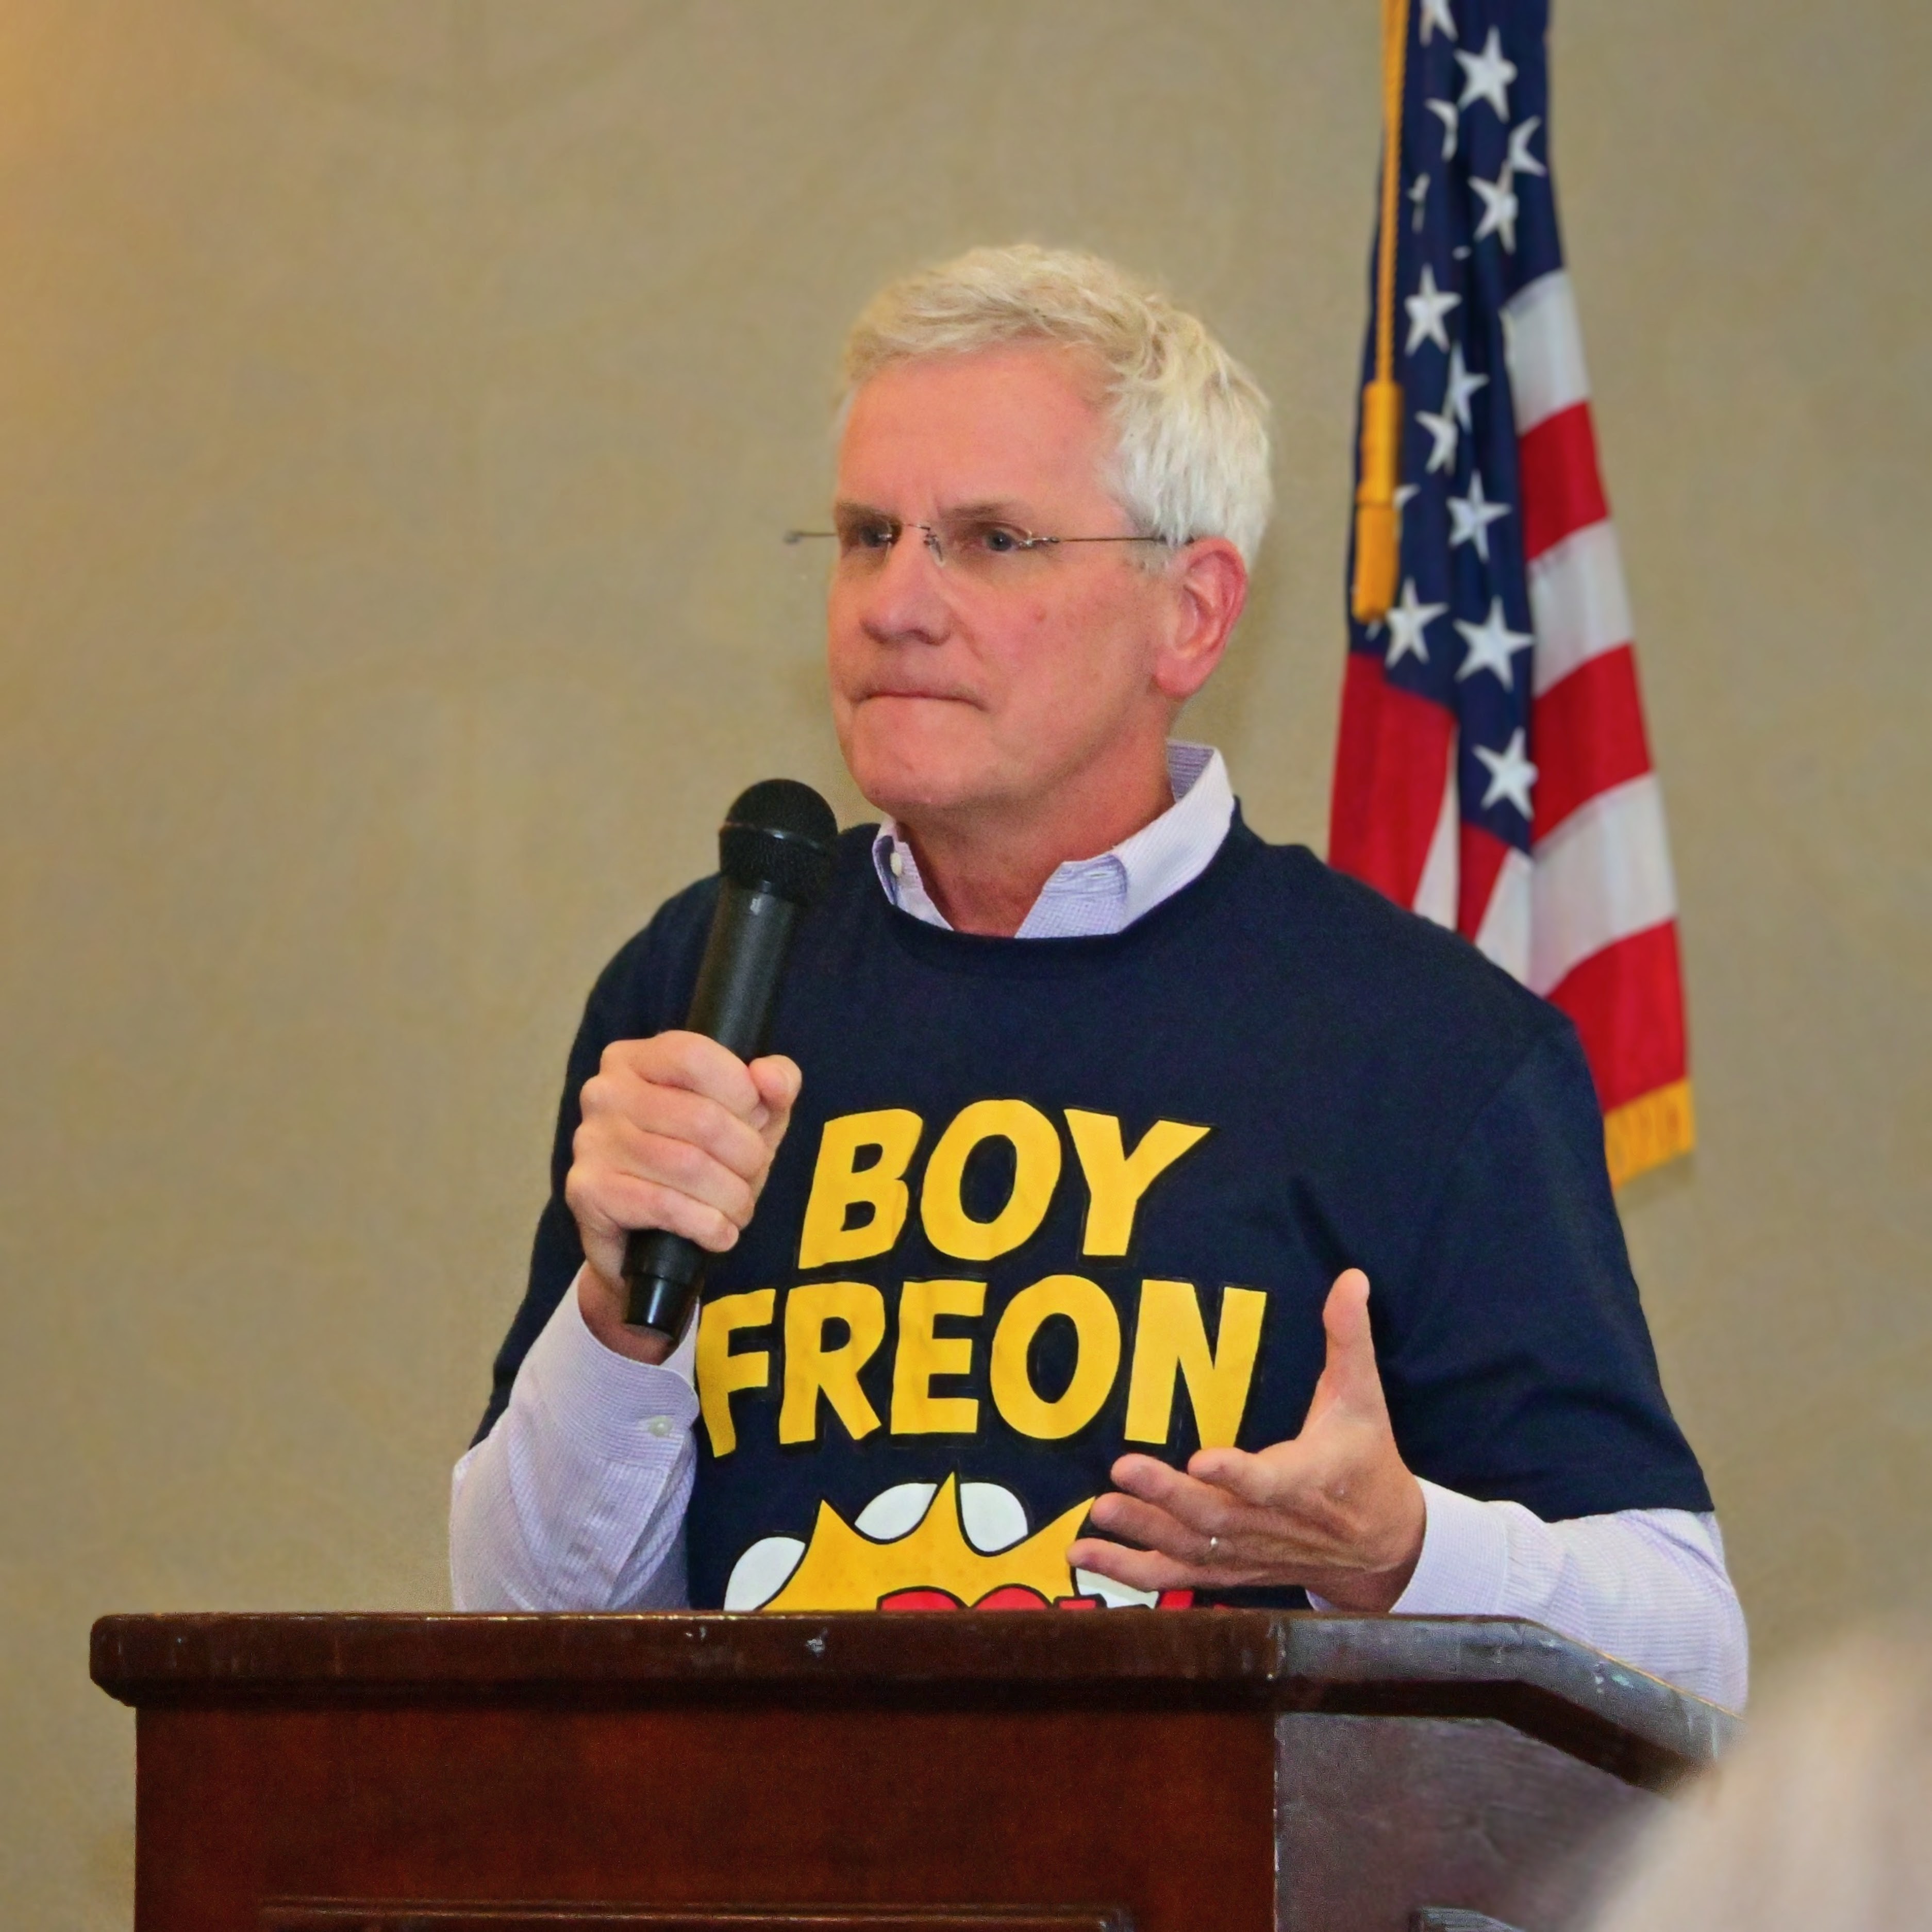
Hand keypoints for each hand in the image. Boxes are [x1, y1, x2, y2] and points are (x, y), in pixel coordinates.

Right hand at [565, 1031, 800, 1363]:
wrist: (643, 1236)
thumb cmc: (700, 1162)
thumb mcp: (748, 1117)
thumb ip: (773, 1085)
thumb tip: (771, 1077)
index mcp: (636, 1058)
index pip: (694, 1056)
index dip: (741, 1092)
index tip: (756, 1122)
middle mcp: (606, 1092)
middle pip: (701, 1118)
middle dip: (747, 1156)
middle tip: (752, 1176)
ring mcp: (591, 1141)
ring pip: (688, 1165)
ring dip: (731, 1196)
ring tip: (739, 1208)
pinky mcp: (588, 1190)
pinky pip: (664, 1205)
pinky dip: (707, 1225)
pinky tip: (719, 1233)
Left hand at [1067, 1269, 1424, 1610]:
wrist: (1383, 1545)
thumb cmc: (1366, 1458)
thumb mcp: (1364, 1397)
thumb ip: (1350, 1338)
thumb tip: (1351, 1277)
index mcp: (1311, 1480)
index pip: (1272, 1482)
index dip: (1238, 1474)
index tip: (1202, 1458)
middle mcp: (1276, 1525)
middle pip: (1217, 1516)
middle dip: (1168, 1495)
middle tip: (1123, 1467)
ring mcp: (1250, 1553)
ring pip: (1192, 1550)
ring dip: (1142, 1532)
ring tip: (1097, 1510)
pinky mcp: (1231, 1570)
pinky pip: (1179, 1578)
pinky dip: (1132, 1572)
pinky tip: (1085, 1555)